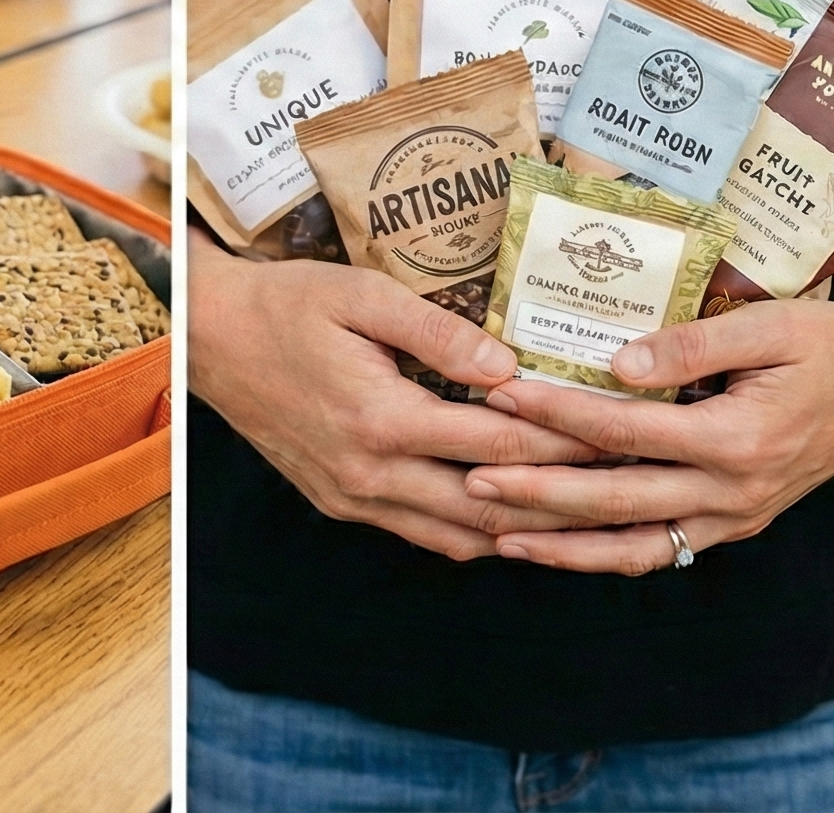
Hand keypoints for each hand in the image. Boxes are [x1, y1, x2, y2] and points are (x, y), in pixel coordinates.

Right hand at [187, 235, 608, 560]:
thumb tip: (508, 365)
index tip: (618, 433)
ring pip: (460, 538)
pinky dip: (475, 533)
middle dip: (564, 499)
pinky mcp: (343, 503)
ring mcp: (354, 498)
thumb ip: (437, 331)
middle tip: (623, 485)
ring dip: (525, 530)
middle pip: (491, 507)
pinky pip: (424, 535)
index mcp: (381, 419)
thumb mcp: (361, 295)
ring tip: (584, 512)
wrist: (209, 339)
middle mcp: (370, 474)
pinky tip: (513, 515)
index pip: (500, 444)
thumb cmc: (287, 304)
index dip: (566, 442)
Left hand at [460, 299, 833, 573]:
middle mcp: (732, 490)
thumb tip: (617, 362)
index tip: (504, 396)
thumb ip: (692, 345)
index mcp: (737, 438)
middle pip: (615, 499)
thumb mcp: (770, 327)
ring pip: (632, 546)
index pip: (624, 430)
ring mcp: (733, 518)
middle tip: (473, 478)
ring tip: (498, 534)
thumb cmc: (827, 347)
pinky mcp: (732, 527)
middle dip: (536, 491)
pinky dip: (605, 557)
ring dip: (562, 545)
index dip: (558, 414)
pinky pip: (660, 554)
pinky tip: (559, 549)